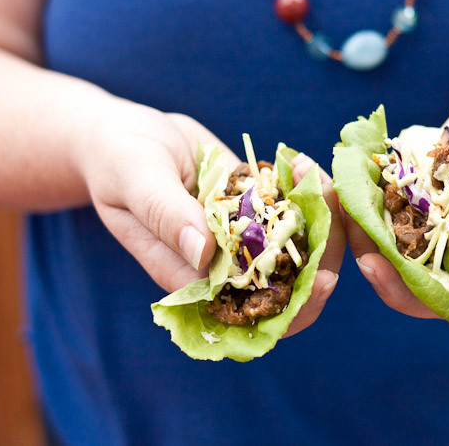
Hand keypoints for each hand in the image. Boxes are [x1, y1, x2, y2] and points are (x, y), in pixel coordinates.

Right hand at [79, 102, 343, 334]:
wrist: (128, 135)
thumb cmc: (118, 159)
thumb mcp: (135, 179)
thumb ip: (165, 216)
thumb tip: (204, 255)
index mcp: (193, 279)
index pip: (252, 313)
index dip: (294, 307)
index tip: (324, 278)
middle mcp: (225, 265)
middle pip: (290, 282)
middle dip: (324, 253)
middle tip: (331, 202)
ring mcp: (245, 237)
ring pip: (300, 244)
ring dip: (321, 215)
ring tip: (313, 172)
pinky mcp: (256, 208)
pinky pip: (293, 209)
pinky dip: (307, 191)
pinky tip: (306, 163)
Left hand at [350, 58, 448, 318]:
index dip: (411, 290)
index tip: (376, 267)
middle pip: (413, 264)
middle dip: (372, 251)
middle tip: (340, 217)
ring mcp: (446, 205)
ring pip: (396, 226)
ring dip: (363, 215)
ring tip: (337, 189)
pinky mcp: (430, 177)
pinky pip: (395, 187)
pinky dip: (370, 180)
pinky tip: (349, 164)